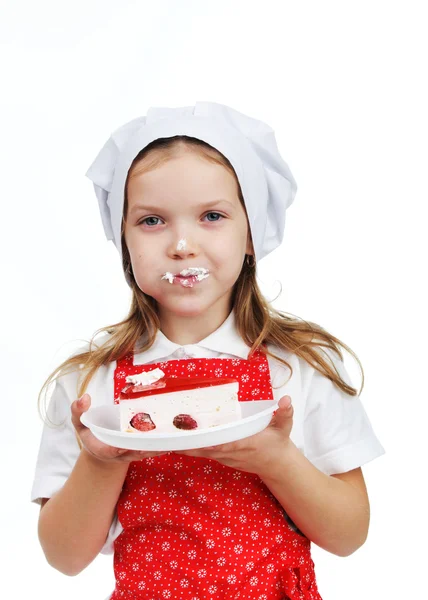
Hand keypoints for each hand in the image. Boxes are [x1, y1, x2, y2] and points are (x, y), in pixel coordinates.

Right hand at [71, 393, 167, 462]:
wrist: (101, 445)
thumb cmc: (90, 431)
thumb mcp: (80, 421)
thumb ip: (78, 411)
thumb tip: (85, 398)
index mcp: (101, 448)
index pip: (109, 451)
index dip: (116, 449)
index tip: (122, 445)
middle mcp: (118, 453)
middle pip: (131, 454)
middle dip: (142, 450)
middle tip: (152, 445)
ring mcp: (130, 453)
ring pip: (144, 453)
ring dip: (156, 449)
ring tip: (168, 443)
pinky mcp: (140, 450)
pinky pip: (151, 449)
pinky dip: (161, 446)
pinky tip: (173, 440)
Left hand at [177, 395, 293, 476]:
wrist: (276, 465)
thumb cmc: (278, 443)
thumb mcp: (285, 427)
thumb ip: (285, 413)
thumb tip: (286, 400)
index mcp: (246, 443)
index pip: (228, 444)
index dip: (214, 442)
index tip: (201, 439)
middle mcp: (231, 452)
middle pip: (206, 449)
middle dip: (189, 443)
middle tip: (170, 435)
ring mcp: (223, 456)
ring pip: (200, 452)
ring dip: (184, 445)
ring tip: (164, 437)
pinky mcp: (219, 457)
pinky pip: (200, 452)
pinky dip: (187, 447)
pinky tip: (173, 440)